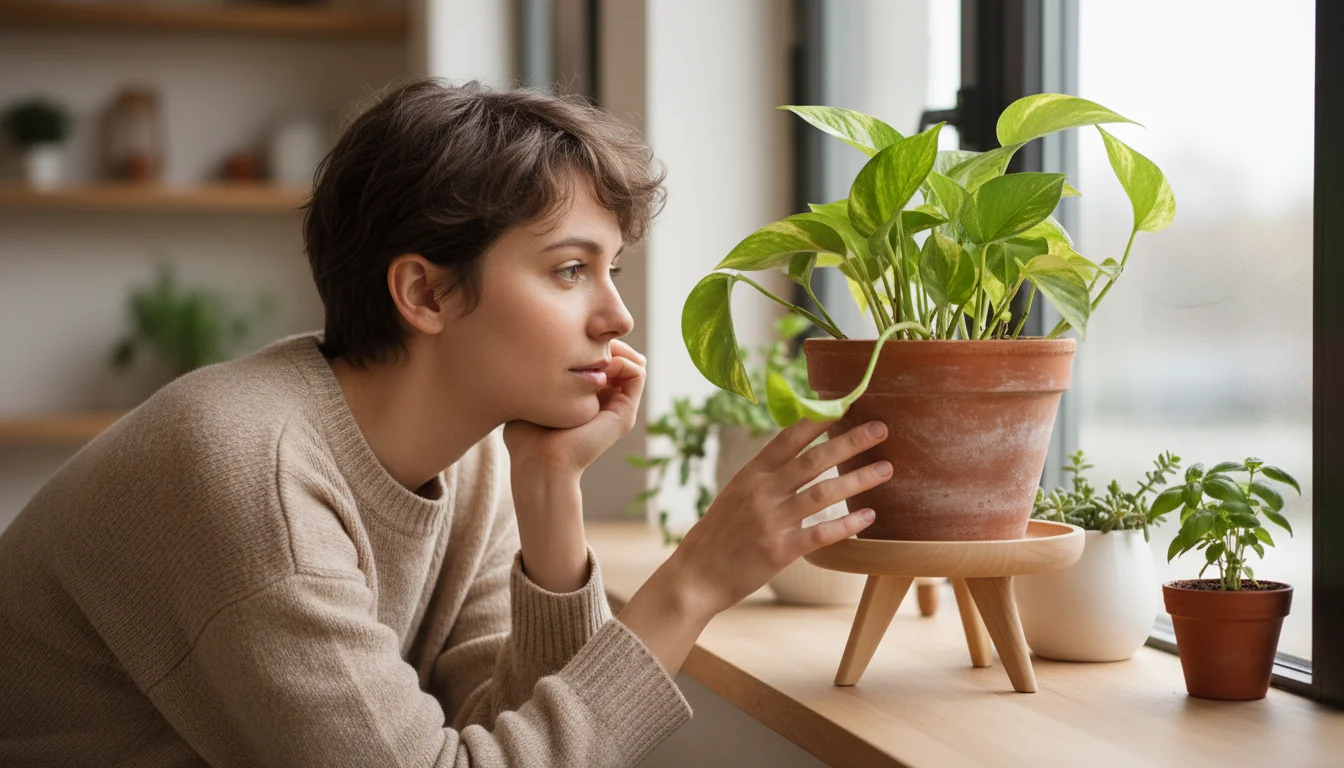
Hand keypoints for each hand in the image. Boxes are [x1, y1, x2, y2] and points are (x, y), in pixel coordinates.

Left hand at [502, 339, 645, 477]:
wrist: (539, 464)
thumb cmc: (526, 435)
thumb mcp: (534, 394)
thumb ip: (544, 374)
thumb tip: (540, 348)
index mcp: (588, 397)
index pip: (602, 357)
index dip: (591, 341)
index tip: (570, 340)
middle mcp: (607, 400)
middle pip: (620, 356)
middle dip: (605, 342)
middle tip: (583, 342)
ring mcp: (618, 407)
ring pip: (634, 361)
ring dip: (617, 349)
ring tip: (593, 355)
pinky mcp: (625, 414)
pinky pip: (638, 373)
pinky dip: (624, 361)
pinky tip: (600, 368)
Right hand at [669, 416, 890, 616]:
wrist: (696, 575)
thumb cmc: (719, 534)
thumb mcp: (735, 494)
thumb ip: (765, 475)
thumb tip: (796, 453)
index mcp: (751, 474)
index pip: (788, 438)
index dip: (817, 419)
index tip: (843, 403)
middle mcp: (762, 492)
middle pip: (813, 460)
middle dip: (849, 441)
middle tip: (880, 428)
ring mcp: (771, 521)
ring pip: (823, 493)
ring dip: (858, 479)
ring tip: (886, 469)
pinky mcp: (780, 550)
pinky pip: (821, 533)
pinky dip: (847, 524)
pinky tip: (869, 515)